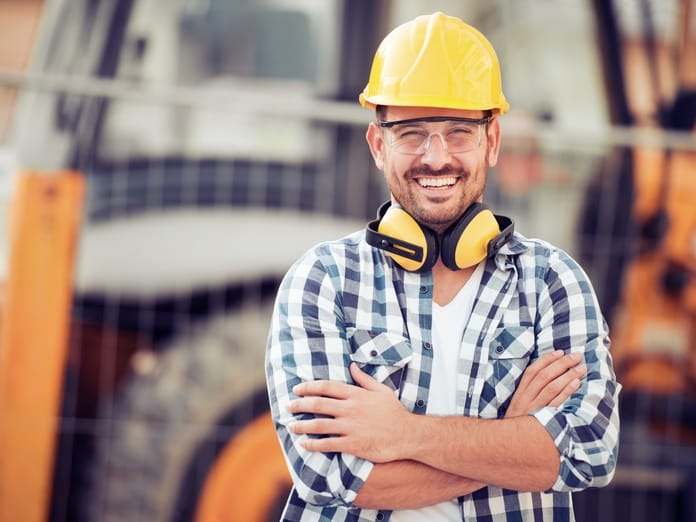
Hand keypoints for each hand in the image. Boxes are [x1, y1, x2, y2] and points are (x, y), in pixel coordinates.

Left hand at [287, 363, 412, 462]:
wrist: (407, 434)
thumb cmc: (394, 412)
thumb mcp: (381, 390)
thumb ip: (364, 378)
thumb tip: (352, 365)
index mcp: (356, 394)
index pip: (326, 387)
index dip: (309, 387)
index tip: (297, 389)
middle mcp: (350, 409)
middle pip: (318, 404)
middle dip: (299, 404)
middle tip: (288, 406)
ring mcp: (351, 427)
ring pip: (319, 425)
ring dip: (302, 425)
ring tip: (291, 426)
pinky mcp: (353, 444)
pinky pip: (328, 444)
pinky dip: (313, 444)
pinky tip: (304, 444)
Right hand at [505, 350, 585, 417]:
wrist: (511, 446)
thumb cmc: (519, 424)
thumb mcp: (519, 406)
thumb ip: (530, 393)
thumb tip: (548, 377)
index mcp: (519, 393)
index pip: (532, 371)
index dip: (546, 359)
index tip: (560, 352)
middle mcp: (525, 399)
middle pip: (544, 376)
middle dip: (562, 364)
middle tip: (576, 356)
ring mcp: (534, 409)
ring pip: (551, 387)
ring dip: (568, 375)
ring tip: (581, 368)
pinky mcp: (543, 419)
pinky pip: (556, 403)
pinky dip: (566, 391)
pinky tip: (576, 383)